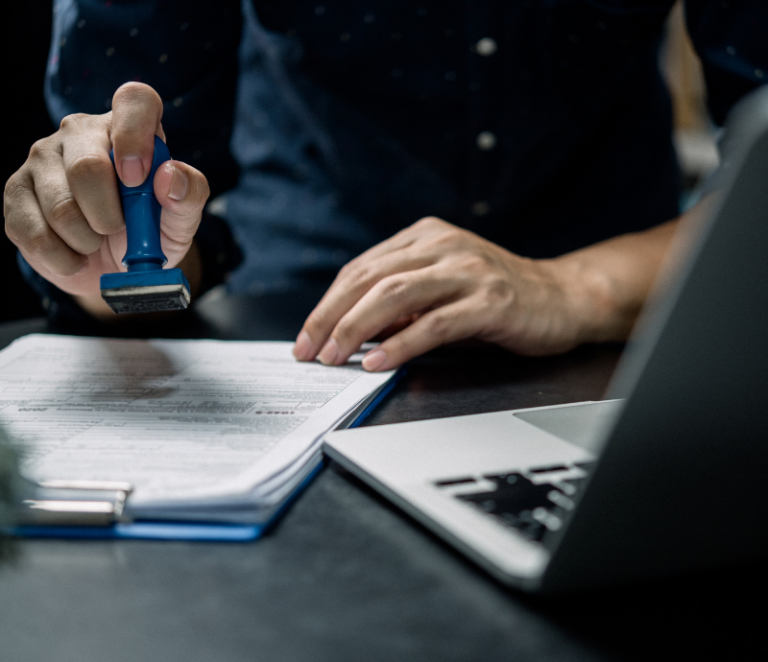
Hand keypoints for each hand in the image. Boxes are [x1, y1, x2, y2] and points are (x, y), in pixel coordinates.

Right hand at [4, 82, 208, 306]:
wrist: (114, 266)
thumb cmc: (152, 231)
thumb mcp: (182, 218)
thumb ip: (190, 194)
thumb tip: (169, 175)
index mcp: (128, 126)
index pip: (135, 100)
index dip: (136, 136)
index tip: (138, 179)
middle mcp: (80, 131)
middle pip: (87, 167)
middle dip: (109, 217)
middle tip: (117, 230)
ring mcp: (41, 157)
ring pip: (60, 208)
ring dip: (88, 242)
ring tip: (96, 241)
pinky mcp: (15, 191)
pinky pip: (35, 233)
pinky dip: (64, 258)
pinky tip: (75, 254)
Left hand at [293, 217, 615, 370]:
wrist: (562, 298)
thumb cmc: (496, 296)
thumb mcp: (441, 287)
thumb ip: (400, 301)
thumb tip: (349, 331)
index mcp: (425, 237)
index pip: (361, 268)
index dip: (328, 303)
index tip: (307, 335)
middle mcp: (443, 246)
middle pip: (370, 280)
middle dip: (331, 318)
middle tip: (309, 350)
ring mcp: (468, 271)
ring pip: (395, 296)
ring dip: (356, 329)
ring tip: (334, 357)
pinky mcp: (489, 301)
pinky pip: (434, 324)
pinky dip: (400, 346)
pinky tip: (377, 363)